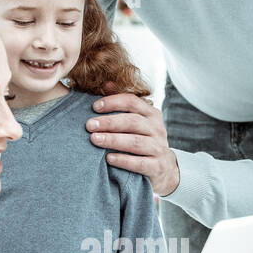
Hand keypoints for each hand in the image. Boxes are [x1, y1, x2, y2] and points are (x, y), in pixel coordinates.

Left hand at [86, 79, 180, 195]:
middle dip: (109, 122)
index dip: (113, 102)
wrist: (163, 168)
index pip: (132, 102)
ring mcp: (159, 148)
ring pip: (135, 142)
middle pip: (133, 121)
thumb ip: (122, 103)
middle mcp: (157, 129)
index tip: (94, 107)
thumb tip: (106, 84)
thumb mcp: (137, 120)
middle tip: (89, 125)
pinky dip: (123, 160)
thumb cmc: (143, 140)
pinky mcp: (157, 167)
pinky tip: (108, 159)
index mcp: (151, 114)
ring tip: (94, 139)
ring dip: (113, 140)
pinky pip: (140, 163)